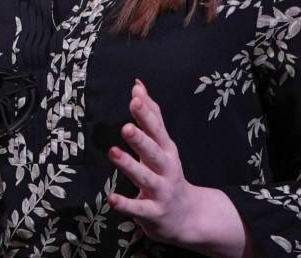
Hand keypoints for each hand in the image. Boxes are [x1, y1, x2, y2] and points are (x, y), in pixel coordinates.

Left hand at [107, 80, 249, 257]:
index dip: (146, 113)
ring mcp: (161, 191)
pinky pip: (139, 208)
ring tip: (114, 153)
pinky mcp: (153, 212)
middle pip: (153, 151)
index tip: (135, 97)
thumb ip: (150, 115)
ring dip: (129, 166)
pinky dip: (126, 204)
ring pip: (145, 177)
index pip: (157, 128)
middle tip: (126, 127)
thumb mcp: (162, 143)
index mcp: (166, 149)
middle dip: (141, 139)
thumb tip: (138, 84)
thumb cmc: (168, 172)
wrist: (188, 216)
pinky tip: (111, 198)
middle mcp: (166, 168)